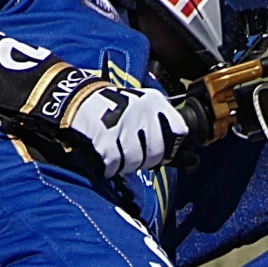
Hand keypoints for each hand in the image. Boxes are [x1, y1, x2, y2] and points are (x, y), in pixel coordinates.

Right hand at [65, 84, 187, 177]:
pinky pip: (115, 166)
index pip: (179, 131)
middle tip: (130, 151)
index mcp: (155, 102)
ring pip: (136, 162)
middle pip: (157, 153)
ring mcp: (124, 125)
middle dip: (144, 159)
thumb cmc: (113, 109)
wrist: (77, 100)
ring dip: (125, 163)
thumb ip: (164, 130)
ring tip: (115, 150)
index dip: (170, 147)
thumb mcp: (142, 108)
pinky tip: (104, 153)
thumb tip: (191, 162)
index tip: (157, 150)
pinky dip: (109, 166)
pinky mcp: (106, 140)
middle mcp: (143, 111)